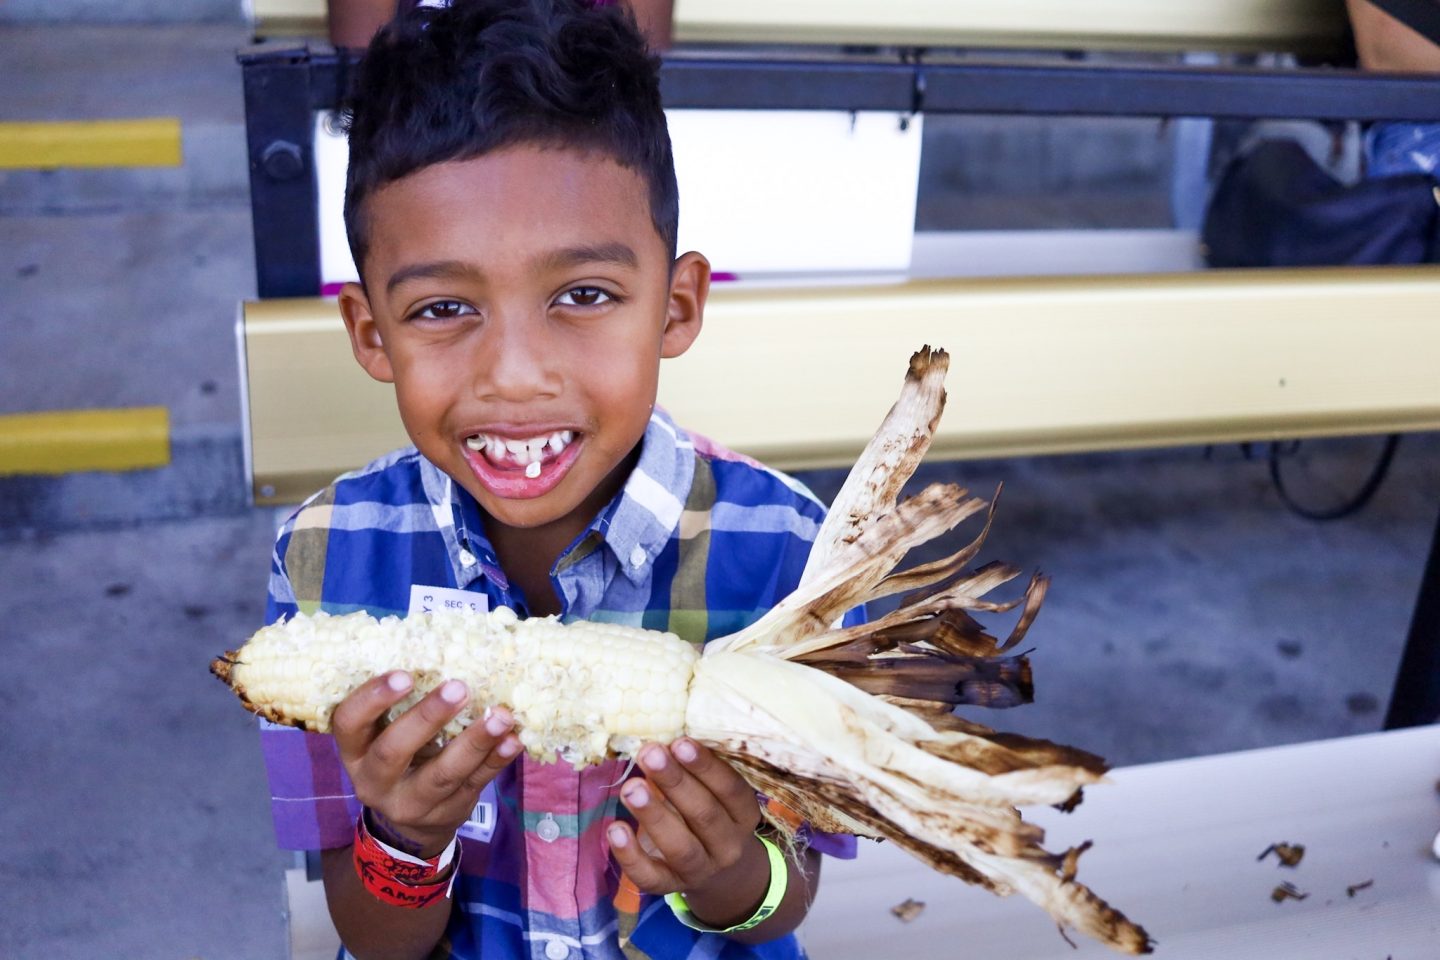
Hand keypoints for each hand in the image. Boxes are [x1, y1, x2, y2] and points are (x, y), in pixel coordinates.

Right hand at [332, 671, 522, 856]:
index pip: (349, 724)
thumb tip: (443, 650)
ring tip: (501, 715)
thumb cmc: (399, 757)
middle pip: (393, 751)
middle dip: (427, 718)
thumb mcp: (384, 736)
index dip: (372, 699)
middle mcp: (375, 781)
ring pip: (442, 773)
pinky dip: (497, 760)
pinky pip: (475, 783)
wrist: (411, 826)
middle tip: (458, 687)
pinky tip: (513, 739)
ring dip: (475, 741)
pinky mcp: (448, 812)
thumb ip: (401, 706)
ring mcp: (412, 802)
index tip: (404, 675)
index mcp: (355, 752)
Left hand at [607, 739, 769, 925]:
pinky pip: (651, 877)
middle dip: (675, 783)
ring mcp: (701, 870)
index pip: (730, 790)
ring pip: (680, 847)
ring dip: (654, 816)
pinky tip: (615, 829)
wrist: (721, 875)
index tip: (680, 742)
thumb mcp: (714, 794)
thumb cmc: (711, 816)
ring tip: (630, 788)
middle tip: (650, 754)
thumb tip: (656, 742)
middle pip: (705, 815)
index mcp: (743, 814)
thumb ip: (692, 772)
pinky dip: (630, 856)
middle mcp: (728, 845)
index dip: (706, 766)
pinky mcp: (671, 886)